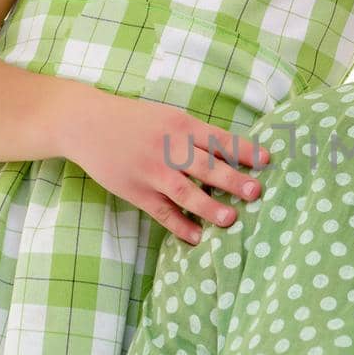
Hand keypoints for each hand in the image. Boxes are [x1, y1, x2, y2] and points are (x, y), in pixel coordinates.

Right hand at [61, 87, 271, 243]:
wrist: (86, 123)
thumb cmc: (135, 120)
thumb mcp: (168, 117)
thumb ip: (196, 135)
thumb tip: (233, 154)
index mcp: (180, 125)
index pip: (219, 139)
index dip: (244, 150)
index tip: (267, 161)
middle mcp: (168, 148)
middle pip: (206, 166)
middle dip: (233, 180)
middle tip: (256, 192)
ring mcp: (151, 172)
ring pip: (185, 192)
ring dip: (209, 207)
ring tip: (230, 219)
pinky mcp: (135, 191)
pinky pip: (161, 212)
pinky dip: (179, 226)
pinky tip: (197, 237)